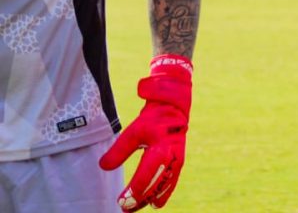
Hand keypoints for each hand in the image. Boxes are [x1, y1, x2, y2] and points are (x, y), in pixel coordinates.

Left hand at [100, 55, 192, 210]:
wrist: (174, 110)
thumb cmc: (152, 121)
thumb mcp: (133, 132)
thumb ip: (119, 150)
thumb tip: (103, 167)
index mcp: (161, 148)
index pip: (146, 175)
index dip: (133, 190)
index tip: (121, 201)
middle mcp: (172, 157)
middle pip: (156, 185)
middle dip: (141, 199)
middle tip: (125, 209)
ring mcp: (178, 161)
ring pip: (165, 186)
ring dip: (151, 198)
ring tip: (137, 207)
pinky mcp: (179, 164)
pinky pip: (171, 182)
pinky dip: (162, 193)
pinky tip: (153, 202)